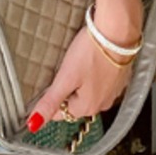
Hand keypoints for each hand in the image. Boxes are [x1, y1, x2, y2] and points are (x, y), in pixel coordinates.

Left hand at [27, 0, 143, 129]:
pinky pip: (102, 81)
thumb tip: (34, 124)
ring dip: (82, 80)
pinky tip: (93, 59)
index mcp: (87, 107)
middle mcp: (103, 103)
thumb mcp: (65, 77)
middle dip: (68, 88)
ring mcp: (114, 90)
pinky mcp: (121, 77)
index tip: (50, 82)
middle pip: (75, 102)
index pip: (61, 113)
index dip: (52, 98)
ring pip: (89, 91)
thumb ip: (50, 102)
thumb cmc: (93, 51)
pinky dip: (96, 72)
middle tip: (65, 68)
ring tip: (79, 61)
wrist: (118, 30)